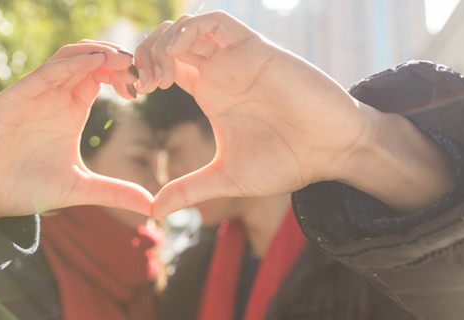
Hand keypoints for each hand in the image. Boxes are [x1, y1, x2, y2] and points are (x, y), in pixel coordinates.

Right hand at [0, 41, 152, 219]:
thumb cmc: (26, 187)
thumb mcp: (79, 189)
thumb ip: (114, 193)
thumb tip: (153, 207)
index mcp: (71, 109)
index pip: (102, 75)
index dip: (125, 74)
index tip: (146, 87)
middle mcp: (55, 96)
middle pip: (90, 58)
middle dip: (118, 57)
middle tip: (142, 68)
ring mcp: (35, 94)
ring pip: (69, 56)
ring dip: (97, 52)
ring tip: (123, 59)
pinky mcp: (15, 97)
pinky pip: (45, 72)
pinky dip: (70, 64)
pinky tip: (94, 63)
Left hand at [136, 12, 452, 217]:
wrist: (331, 152)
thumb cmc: (286, 162)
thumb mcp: (226, 178)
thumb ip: (189, 190)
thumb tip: (153, 211)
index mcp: (208, 91)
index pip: (164, 65)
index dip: (141, 72)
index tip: (132, 95)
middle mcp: (219, 70)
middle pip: (169, 41)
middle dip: (144, 54)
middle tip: (141, 84)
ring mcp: (236, 57)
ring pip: (187, 26)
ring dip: (163, 42)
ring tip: (158, 76)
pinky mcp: (256, 50)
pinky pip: (216, 22)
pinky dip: (190, 30)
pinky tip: (179, 57)